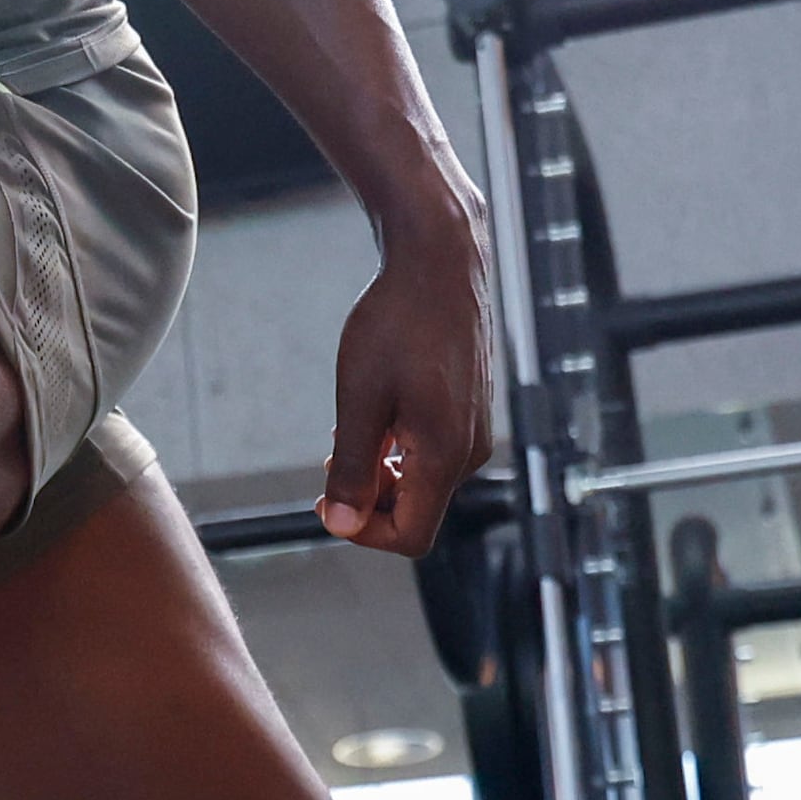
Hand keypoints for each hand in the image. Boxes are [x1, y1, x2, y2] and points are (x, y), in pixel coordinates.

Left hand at [318, 207, 495, 557]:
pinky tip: (373, 416)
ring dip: (378, 472)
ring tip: (347, 434)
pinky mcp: (469, 412)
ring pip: (421, 482)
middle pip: (415, 512)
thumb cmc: (396, 324)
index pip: (411, 536)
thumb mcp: (359, 399)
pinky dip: (396, 449)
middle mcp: (470, 451)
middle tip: (329, 463)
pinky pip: (431, 454)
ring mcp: (474, 431)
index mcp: (445, 456)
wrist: (438, 263)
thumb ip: (352, 468)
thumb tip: (342, 524)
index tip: (326, 500)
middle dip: (367, 499)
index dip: (363, 532)